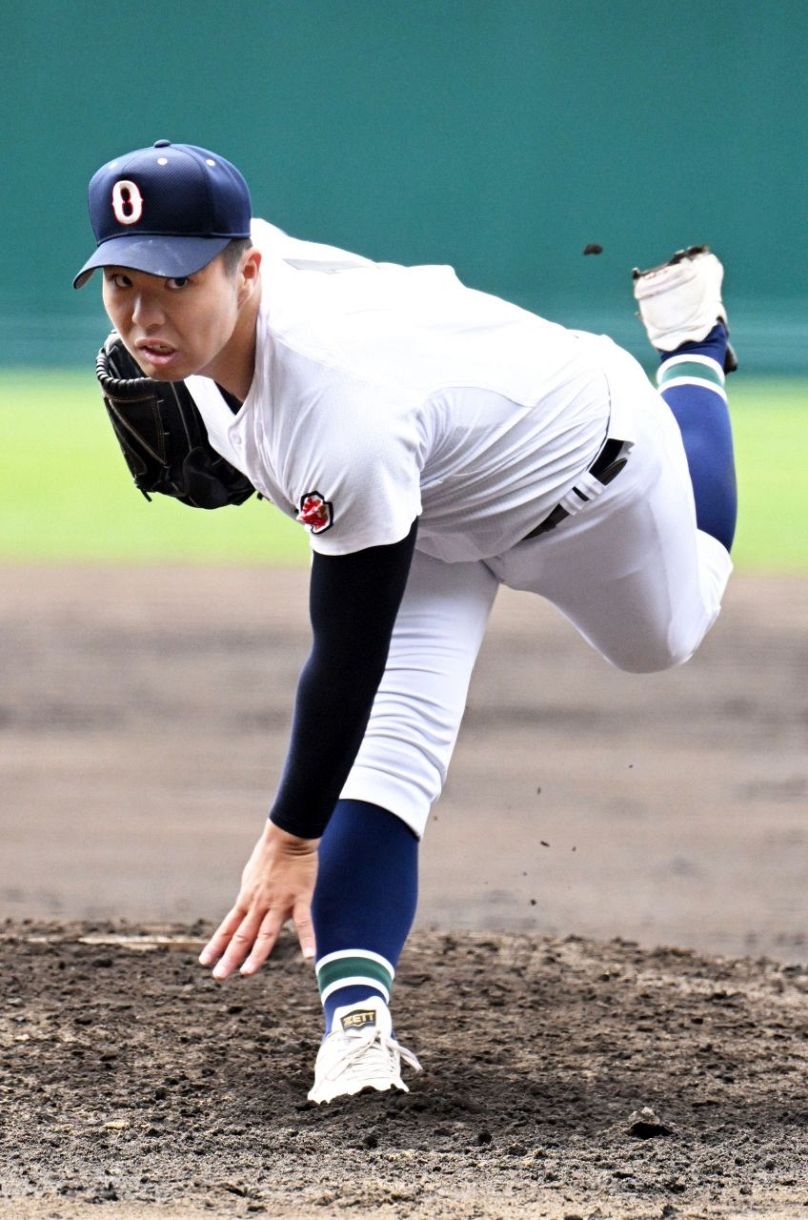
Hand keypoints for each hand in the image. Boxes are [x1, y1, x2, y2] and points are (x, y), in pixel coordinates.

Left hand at [198, 822, 318, 978]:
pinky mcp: (299, 898)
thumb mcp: (251, 877)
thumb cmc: (270, 855)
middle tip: (219, 976)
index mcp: (246, 900)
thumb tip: (243, 911)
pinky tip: (309, 957)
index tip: (204, 962)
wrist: (288, 836)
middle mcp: (258, 905)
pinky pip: (303, 922)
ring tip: (246, 973)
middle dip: (230, 957)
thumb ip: (249, 897)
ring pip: (265, 934)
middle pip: (242, 935)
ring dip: (256, 954)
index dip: (216, 946)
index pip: (228, 928)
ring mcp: (279, 903)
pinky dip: (306, 940)